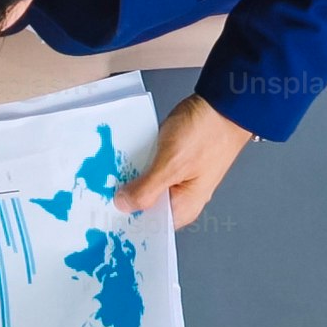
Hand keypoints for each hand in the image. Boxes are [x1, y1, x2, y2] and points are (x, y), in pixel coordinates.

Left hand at [114, 95, 251, 229]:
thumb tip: (123, 206)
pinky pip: (151, 168)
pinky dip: (139, 163)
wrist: (226, 100)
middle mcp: (181, 197)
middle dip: (125, 199)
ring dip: (130, 179)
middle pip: (145, 206)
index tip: (103, 215)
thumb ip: (146, 190)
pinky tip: (123, 159)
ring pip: (146, 185)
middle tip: (100, 191)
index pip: (147, 226)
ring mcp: (179, 178)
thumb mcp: (171, 164)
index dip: (125, 221)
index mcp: (184, 207)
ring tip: (107, 174)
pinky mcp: (175, 160)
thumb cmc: (207, 132)